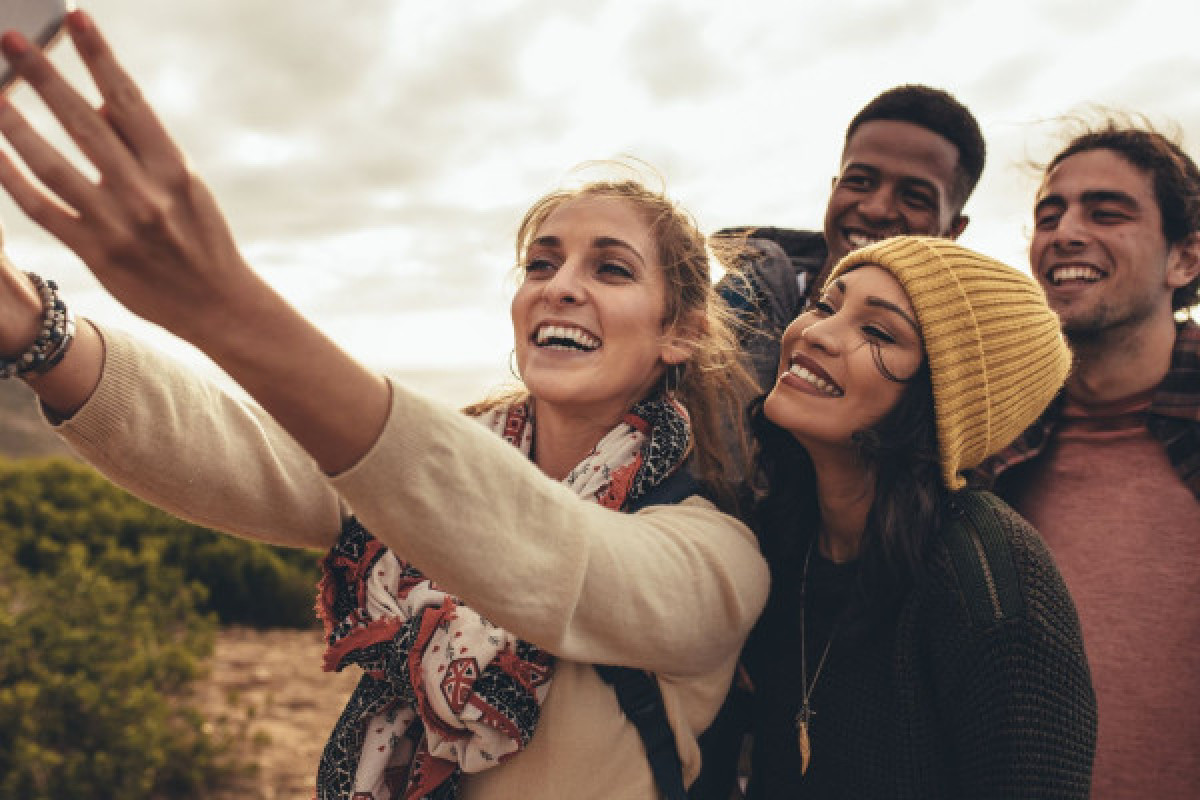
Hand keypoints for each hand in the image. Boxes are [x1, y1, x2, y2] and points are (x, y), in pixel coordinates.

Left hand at [0, 11, 257, 347]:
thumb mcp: (186, 186)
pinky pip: (43, 209)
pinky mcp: (96, 253)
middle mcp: (145, 192)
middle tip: (11, 40)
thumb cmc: (201, 238)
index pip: (128, 100)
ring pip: (52, 164)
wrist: (217, 305)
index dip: (98, 56)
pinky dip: (14, 179)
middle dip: (44, 77)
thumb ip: (141, 145)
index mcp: (173, 168)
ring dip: (15, 124)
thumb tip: (93, 101)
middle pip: (83, 124)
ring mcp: (117, 224)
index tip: (74, 17)